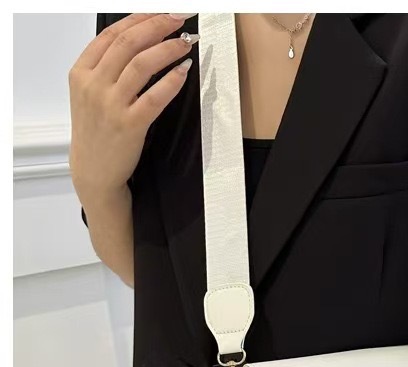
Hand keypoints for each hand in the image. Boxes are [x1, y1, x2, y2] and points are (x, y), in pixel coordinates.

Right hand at [69, 13, 197, 200]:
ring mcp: (111, 104)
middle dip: (158, 25)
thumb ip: (106, 68)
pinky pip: (155, 96)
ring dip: (168, 49)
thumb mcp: (89, 93)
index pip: (112, 34)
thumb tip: (139, 40)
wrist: (94, 170)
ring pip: (142, 64)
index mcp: (81, 71)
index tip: (162, 11)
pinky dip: (171, 80)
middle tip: (181, 19)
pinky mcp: (129, 124)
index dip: (140, 18)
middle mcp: (93, 84)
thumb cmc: (96, 131)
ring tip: (186, 42)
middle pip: (129, 43)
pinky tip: (184, 70)